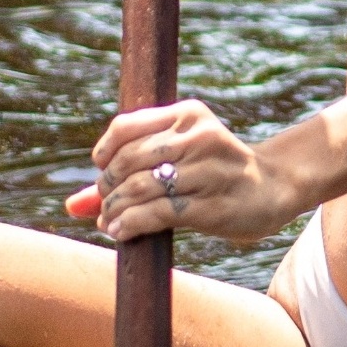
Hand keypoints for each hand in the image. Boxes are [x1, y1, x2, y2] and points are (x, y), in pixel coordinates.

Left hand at [69, 97, 302, 243]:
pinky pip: (158, 213)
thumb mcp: (176, 161)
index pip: (126, 127)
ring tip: (110, 222)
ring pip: (140, 188)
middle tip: (105, 205)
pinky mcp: (213, 204)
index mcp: (188, 115)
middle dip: (107, 187)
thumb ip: (125, 178)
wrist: (274, 188)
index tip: (103, 172)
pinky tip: (121, 232)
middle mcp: (199, 136)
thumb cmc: (215, 173)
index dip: (104, 153)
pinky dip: (131, 224)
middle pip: (128, 160)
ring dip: (114, 210)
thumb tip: (71, 206)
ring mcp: (209, 170)